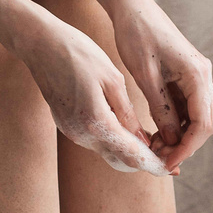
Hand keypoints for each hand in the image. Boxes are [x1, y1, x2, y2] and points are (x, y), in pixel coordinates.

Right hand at [0, 0, 168, 174]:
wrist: (40, 45)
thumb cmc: (79, 54)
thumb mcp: (111, 79)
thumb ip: (127, 114)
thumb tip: (143, 142)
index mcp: (96, 121)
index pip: (131, 155)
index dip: (154, 164)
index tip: (172, 167)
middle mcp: (81, 134)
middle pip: (119, 161)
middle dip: (143, 163)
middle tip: (167, 158)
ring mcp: (71, 132)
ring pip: (107, 151)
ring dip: (129, 151)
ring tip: (153, 142)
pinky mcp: (66, 126)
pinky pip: (95, 140)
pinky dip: (114, 140)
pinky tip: (129, 130)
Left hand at [70, 0, 212, 173]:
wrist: (133, 8)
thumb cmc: (136, 35)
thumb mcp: (145, 76)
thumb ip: (161, 109)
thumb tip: (172, 140)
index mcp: (198, 74)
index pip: (203, 123)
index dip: (187, 147)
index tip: (167, 162)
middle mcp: (203, 76)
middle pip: (207, 123)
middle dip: (186, 145)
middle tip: (159, 158)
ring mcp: (197, 77)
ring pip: (198, 118)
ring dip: (181, 137)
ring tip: (155, 148)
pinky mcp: (186, 78)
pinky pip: (187, 108)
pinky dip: (175, 125)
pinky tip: (157, 133)